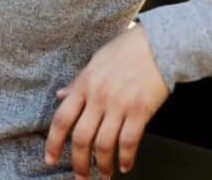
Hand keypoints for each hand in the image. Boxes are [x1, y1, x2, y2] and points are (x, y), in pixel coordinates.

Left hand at [44, 23, 169, 177]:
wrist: (160, 44)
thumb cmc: (129, 49)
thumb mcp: (96, 61)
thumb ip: (78, 82)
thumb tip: (61, 96)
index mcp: (85, 84)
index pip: (62, 119)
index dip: (53, 143)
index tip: (50, 158)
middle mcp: (99, 96)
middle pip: (81, 138)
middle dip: (79, 163)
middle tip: (80, 176)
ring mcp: (119, 105)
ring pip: (103, 144)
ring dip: (102, 165)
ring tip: (104, 174)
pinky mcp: (140, 111)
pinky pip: (129, 141)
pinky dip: (126, 157)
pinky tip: (125, 165)